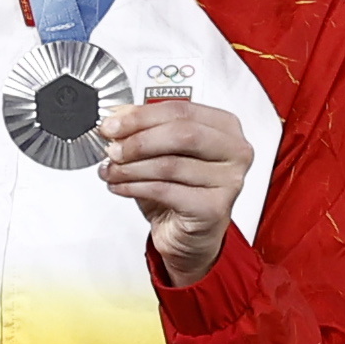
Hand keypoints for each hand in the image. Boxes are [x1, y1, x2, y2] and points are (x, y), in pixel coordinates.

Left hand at [99, 99, 251, 287]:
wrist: (188, 233)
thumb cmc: (178, 190)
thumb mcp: (158, 153)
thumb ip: (143, 131)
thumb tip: (117, 117)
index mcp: (224, 127)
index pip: (181, 110)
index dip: (140, 116)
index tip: (111, 125)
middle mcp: (234, 151)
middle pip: (182, 133)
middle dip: (137, 141)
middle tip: (111, 150)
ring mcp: (229, 180)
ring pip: (170, 165)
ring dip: (130, 168)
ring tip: (110, 172)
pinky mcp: (214, 207)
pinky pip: (165, 191)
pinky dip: (134, 187)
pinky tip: (120, 187)